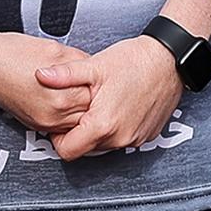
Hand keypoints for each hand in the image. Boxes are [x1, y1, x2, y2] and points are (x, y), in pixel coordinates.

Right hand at [0, 29, 93, 134]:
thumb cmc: (11, 53)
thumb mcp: (54, 49)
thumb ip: (78, 62)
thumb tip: (92, 68)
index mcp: (61, 96)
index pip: (95, 95)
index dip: (98, 82)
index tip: (99, 74)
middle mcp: (52, 115)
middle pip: (88, 111)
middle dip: (91, 96)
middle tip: (93, 82)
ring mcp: (42, 123)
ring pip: (76, 121)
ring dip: (80, 107)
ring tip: (77, 88)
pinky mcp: (33, 124)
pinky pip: (60, 124)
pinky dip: (66, 113)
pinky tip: (63, 97)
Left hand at [36, 35, 183, 159]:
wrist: (170, 60)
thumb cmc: (134, 61)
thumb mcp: (95, 66)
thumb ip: (64, 75)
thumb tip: (40, 76)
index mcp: (102, 124)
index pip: (67, 151)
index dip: (59, 137)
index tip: (61, 121)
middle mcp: (120, 138)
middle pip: (85, 149)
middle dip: (78, 132)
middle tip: (80, 108)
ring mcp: (135, 139)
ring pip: (104, 146)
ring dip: (98, 130)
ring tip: (99, 104)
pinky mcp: (147, 136)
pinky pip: (123, 140)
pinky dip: (116, 128)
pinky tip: (117, 106)